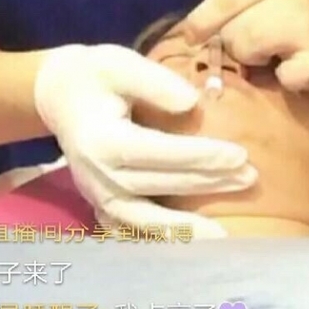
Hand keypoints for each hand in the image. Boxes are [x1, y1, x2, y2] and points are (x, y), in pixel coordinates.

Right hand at [34, 44, 255, 237]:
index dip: (201, 156)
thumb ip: (155, 82)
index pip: (160, 153)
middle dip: (209, 184)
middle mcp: (98, 176)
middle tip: (250, 178)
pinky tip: (191, 246)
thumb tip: (194, 104)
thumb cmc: (93, 75)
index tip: (239, 155)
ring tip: (227, 234)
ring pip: (147, 220)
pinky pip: (133, 229)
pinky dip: (162, 239)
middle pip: (161, 186)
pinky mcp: (100, 204)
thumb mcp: (120, 63)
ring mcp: (97, 196)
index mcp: (102, 140)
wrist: (57, 95)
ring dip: (189, 227)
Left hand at [185, 0, 308, 92]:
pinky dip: (285, 81)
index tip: (190, 37)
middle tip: (256, 51)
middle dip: (236, 46)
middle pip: (234, 27)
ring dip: (255, 62)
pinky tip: (298, 73)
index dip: (202, 18)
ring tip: (273, 60)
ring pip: (249, 47)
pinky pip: (281, 76)